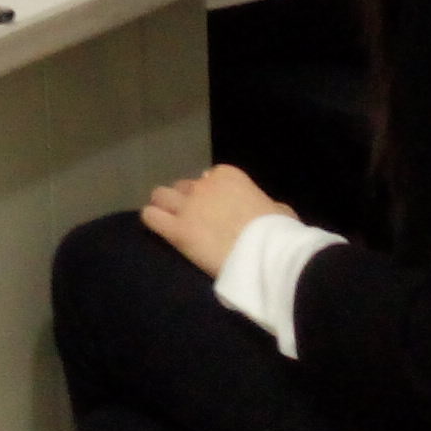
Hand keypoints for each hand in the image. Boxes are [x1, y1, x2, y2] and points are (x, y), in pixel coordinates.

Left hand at [142, 163, 291, 277]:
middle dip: (186, 201)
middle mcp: (204, 185)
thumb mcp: (280, 210)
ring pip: (160, 196)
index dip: (211, 194)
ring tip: (170, 222)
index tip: (217, 210)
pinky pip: (150, 217)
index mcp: (229, 176)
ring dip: (164, 207)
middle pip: (183, 187)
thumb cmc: (279, 233)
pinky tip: (159, 231)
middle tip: (194, 220)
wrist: (268, 254)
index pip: (209, 177)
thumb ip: (266, 204)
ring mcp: (188, 206)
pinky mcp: (176, 230)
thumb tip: (267, 207)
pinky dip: (152, 221)